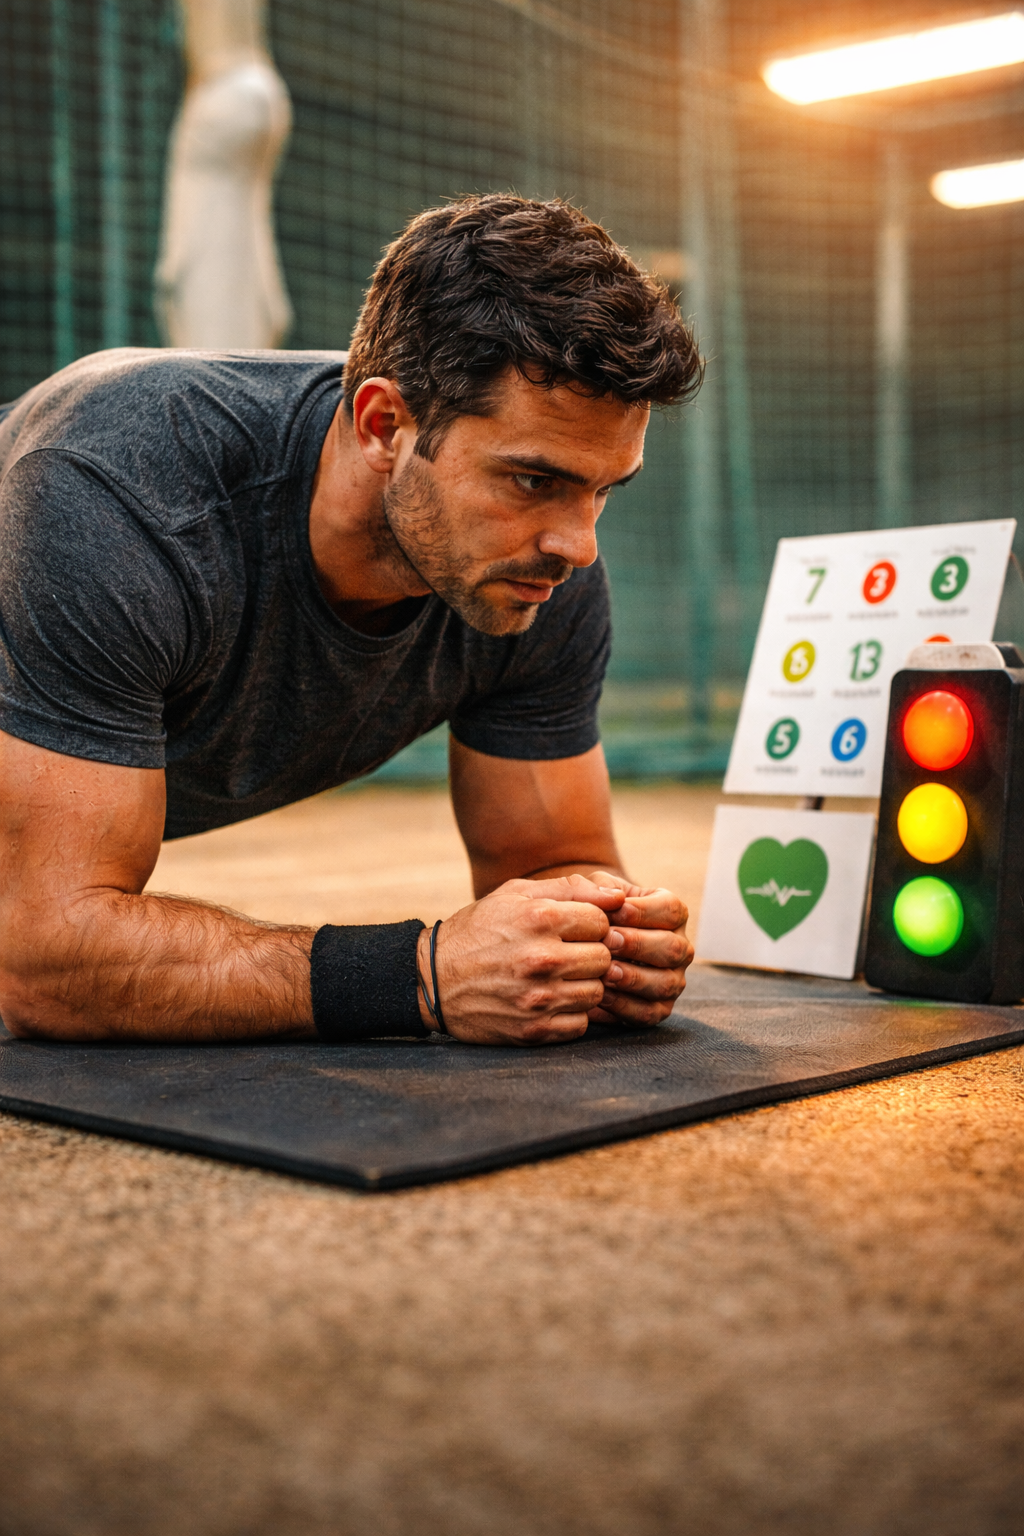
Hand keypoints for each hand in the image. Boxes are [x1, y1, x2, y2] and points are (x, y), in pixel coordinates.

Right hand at [423, 874, 626, 1045]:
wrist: (432, 980)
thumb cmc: (479, 930)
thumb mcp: (516, 894)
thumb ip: (571, 889)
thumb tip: (621, 896)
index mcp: (540, 919)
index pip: (602, 921)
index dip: (589, 924)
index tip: (571, 929)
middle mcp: (542, 959)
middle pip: (604, 958)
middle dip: (590, 954)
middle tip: (565, 954)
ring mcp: (539, 998)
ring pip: (596, 993)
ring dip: (582, 985)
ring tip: (556, 977)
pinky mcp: (534, 1030)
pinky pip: (580, 1024)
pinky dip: (570, 1014)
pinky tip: (549, 1000)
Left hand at [582, 871, 692, 1027]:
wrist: (576, 944)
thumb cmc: (588, 911)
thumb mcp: (590, 892)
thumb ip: (598, 888)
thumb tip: (615, 898)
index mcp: (671, 914)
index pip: (671, 910)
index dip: (644, 911)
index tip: (614, 912)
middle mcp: (678, 948)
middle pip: (672, 948)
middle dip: (639, 945)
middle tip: (608, 942)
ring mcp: (672, 980)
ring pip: (665, 983)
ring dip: (633, 978)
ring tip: (604, 971)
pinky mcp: (658, 1009)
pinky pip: (648, 1013)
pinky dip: (624, 1006)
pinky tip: (600, 995)